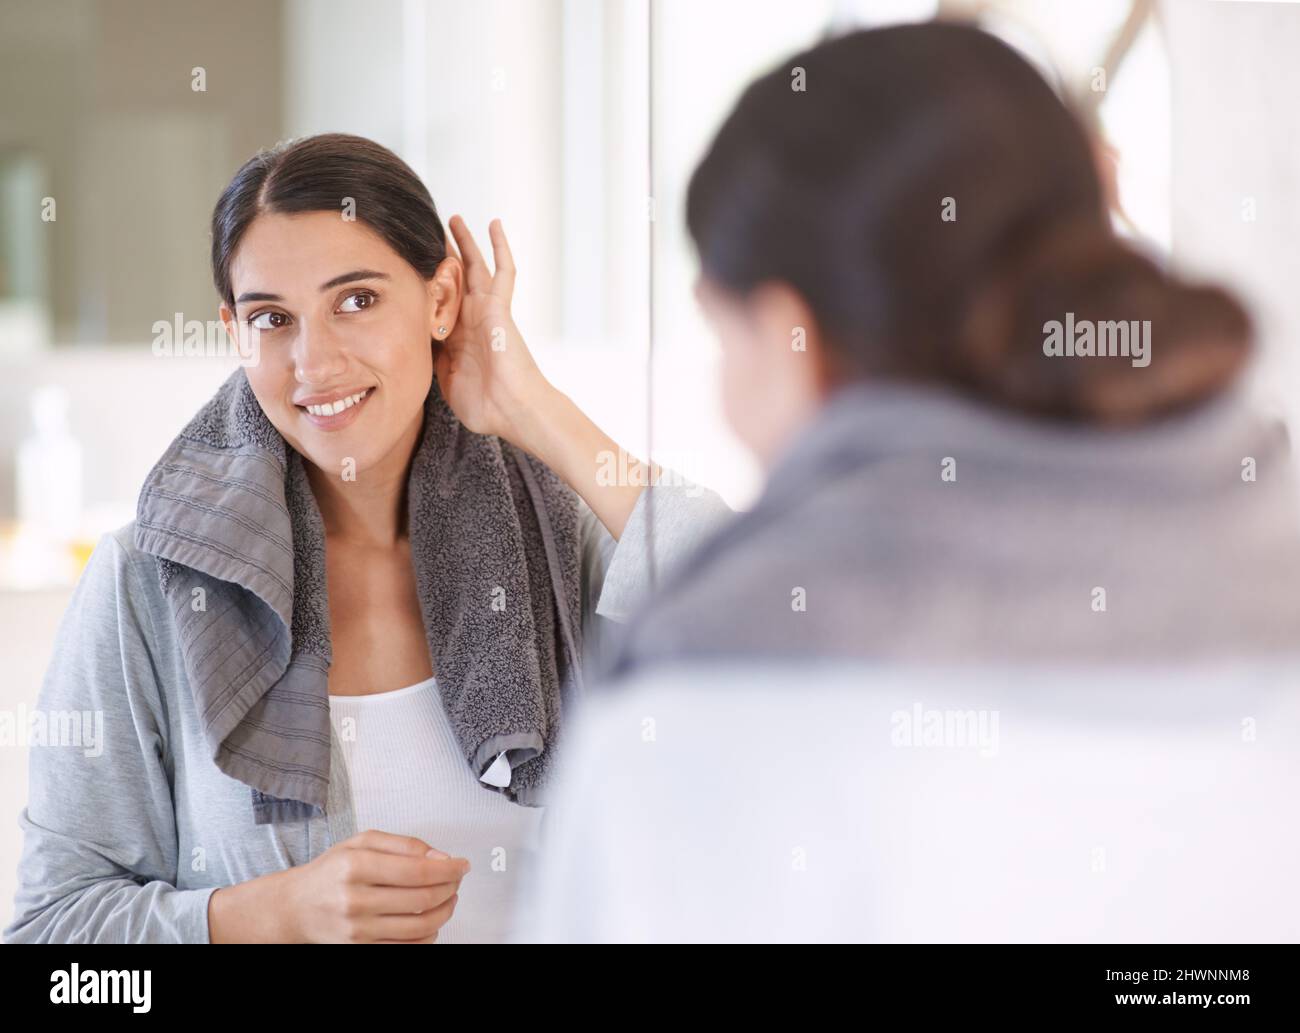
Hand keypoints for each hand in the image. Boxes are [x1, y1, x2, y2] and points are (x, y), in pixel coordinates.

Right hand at [282, 829, 468, 942]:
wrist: (296, 907)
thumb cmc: (330, 871)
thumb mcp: (362, 842)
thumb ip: (404, 844)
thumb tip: (440, 857)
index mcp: (356, 866)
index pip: (417, 870)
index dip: (448, 869)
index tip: (462, 865)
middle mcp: (355, 900)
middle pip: (422, 899)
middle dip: (450, 888)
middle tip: (456, 880)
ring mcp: (358, 930)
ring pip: (419, 926)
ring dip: (444, 911)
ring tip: (449, 898)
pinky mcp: (361, 949)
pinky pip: (407, 946)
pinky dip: (428, 934)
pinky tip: (431, 919)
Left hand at [437, 216, 550, 441]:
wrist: (514, 411)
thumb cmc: (486, 407)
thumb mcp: (446, 383)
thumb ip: (433, 361)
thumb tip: (415, 342)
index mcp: (457, 339)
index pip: (437, 304)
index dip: (425, 286)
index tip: (407, 269)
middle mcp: (471, 320)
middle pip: (454, 280)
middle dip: (442, 258)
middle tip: (427, 234)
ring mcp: (486, 312)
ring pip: (474, 268)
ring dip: (465, 243)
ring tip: (453, 219)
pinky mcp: (500, 307)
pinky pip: (503, 271)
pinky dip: (500, 247)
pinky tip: (494, 224)